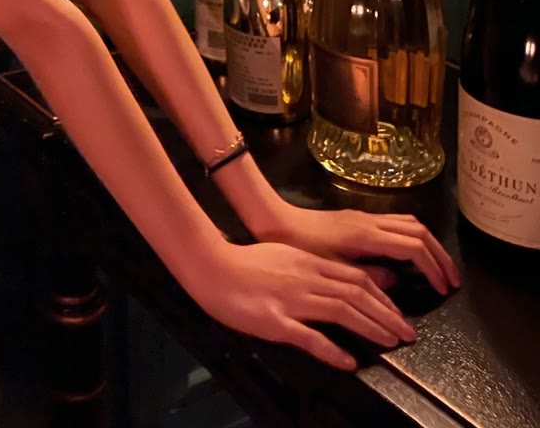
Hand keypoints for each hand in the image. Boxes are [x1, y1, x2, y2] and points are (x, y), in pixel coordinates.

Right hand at [191, 240, 417, 371]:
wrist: (211, 265)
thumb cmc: (247, 263)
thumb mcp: (288, 256)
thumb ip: (318, 265)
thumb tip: (347, 275)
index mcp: (308, 262)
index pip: (355, 277)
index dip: (382, 297)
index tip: (397, 314)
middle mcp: (305, 278)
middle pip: (355, 293)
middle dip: (386, 314)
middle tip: (407, 333)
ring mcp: (290, 299)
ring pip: (340, 311)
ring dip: (370, 327)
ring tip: (390, 343)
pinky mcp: (275, 321)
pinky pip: (308, 337)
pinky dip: (332, 350)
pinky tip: (348, 361)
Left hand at [260, 203, 459, 295]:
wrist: (276, 222)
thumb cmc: (301, 247)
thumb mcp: (333, 269)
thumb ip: (368, 276)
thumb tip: (398, 282)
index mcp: (367, 234)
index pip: (414, 246)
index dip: (433, 267)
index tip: (444, 289)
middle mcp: (370, 220)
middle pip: (418, 229)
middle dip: (439, 254)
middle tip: (451, 280)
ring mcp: (365, 217)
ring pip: (408, 222)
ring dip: (427, 244)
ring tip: (438, 268)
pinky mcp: (358, 219)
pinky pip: (395, 224)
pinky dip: (411, 238)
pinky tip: (410, 257)